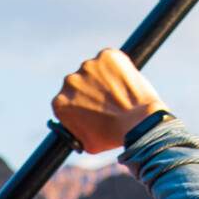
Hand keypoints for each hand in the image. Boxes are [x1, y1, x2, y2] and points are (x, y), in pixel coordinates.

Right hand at [51, 49, 165, 154]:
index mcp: (60, 102)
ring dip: (104, 77)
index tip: (92, 108)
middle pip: (79, 83)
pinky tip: (125, 81)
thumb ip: (76, 130)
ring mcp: (88, 66)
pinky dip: (117, 67)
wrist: (138, 123)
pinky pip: (110, 59)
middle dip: (91, 89)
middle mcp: (70, 81)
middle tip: (108, 100)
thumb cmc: (112, 136)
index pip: (66, 100)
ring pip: (95, 70)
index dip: (80, 104)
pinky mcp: (107, 55)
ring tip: (119, 93)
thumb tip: (75, 124)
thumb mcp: (86, 143)